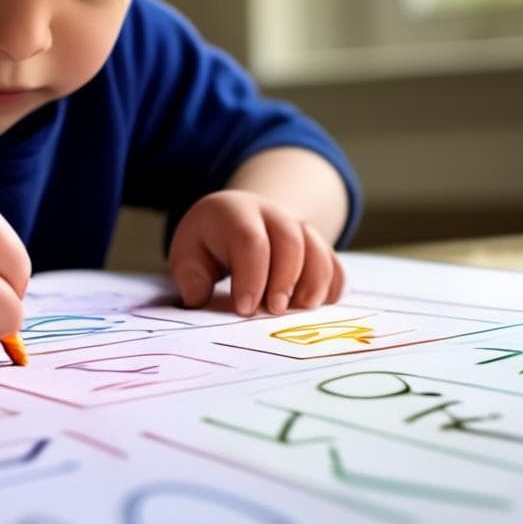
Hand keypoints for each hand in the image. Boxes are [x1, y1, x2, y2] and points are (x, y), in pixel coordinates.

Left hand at [168, 190, 343, 316]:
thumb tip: (198, 297)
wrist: (236, 220)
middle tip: (275, 311)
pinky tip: (320, 307)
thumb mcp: (188, 253)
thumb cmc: (208, 243)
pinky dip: (332, 286)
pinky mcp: (316, 246)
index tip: (244, 309)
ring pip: (318, 248)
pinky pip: (334, 263)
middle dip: (285, 279)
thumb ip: (190, 274)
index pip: (249, 240)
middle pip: (290, 240)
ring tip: (301, 310)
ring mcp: (298, 227)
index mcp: (235, 212)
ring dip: (315, 283)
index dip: (251, 276)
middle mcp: (271, 214)